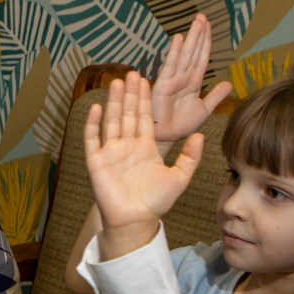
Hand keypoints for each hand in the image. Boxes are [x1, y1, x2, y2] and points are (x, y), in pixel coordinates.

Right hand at [85, 72, 204, 253]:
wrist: (136, 220)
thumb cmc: (156, 202)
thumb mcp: (180, 177)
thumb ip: (190, 156)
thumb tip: (201, 135)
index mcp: (146, 147)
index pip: (145, 117)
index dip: (145, 99)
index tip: (146, 80)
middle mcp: (127, 146)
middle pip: (127, 114)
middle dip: (129, 94)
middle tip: (130, 73)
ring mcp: (111, 152)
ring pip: (111, 121)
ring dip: (112, 102)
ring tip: (115, 83)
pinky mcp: (96, 162)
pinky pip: (93, 139)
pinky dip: (93, 124)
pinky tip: (96, 108)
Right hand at [148, 13, 232, 147]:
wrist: (168, 139)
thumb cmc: (181, 126)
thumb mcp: (204, 109)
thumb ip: (215, 96)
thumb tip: (229, 83)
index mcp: (193, 82)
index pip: (202, 58)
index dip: (206, 42)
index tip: (209, 26)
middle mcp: (183, 77)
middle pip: (194, 52)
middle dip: (199, 34)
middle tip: (202, 15)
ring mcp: (173, 80)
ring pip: (185, 55)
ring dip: (191, 37)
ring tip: (196, 20)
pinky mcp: (163, 86)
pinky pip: (170, 67)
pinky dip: (174, 52)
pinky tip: (178, 38)